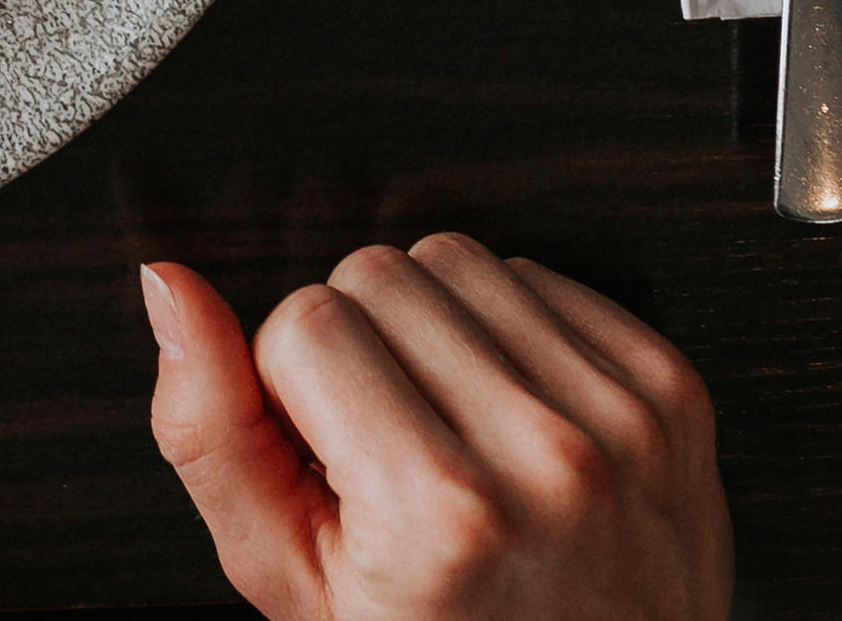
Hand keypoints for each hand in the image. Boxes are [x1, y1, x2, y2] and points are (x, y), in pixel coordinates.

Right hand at [144, 234, 730, 619]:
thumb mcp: (293, 583)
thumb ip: (211, 435)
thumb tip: (168, 287)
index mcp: (442, 518)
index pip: (303, 320)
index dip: (298, 394)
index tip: (337, 466)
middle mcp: (544, 461)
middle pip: (378, 271)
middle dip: (363, 347)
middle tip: (391, 450)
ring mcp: (620, 423)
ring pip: (457, 258)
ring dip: (437, 329)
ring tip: (453, 432)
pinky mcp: (673, 392)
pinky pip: (542, 276)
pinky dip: (514, 333)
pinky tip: (513, 419)